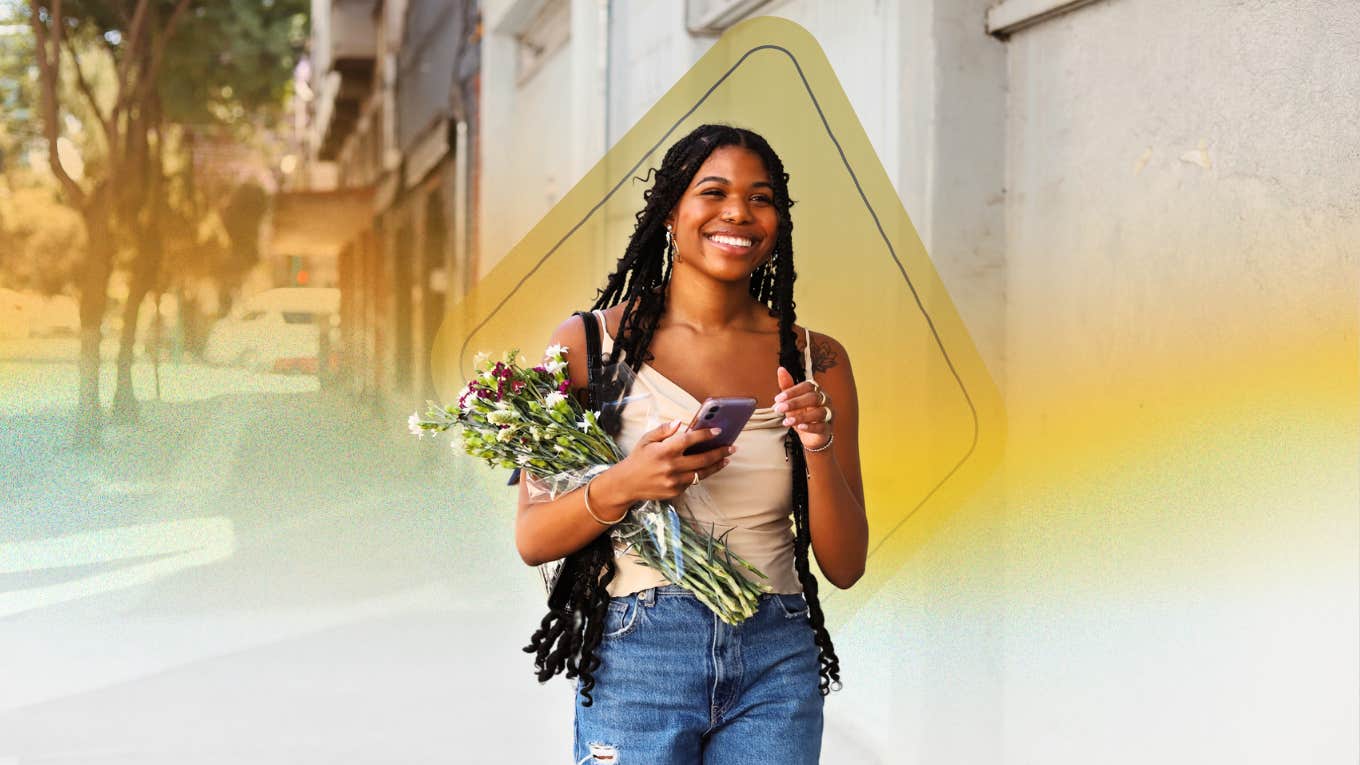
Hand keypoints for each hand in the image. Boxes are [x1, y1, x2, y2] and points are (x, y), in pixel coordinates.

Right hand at [614, 419, 735, 500]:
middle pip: (703, 459)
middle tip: (732, 447)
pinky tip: (707, 468)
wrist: (626, 484)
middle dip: (720, 452)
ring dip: (716, 465)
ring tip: (726, 459)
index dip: (705, 434)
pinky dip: (700, 474)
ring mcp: (674, 481)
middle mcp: (671, 466)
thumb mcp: (646, 440)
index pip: (690, 440)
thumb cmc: (638, 458)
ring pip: (702, 473)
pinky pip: (692, 482)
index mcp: (664, 450)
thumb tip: (680, 422)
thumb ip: (664, 430)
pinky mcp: (675, 491)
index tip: (718, 431)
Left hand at [774, 366, 831, 450]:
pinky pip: (822, 426)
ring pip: (819, 412)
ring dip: (801, 417)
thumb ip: (787, 386)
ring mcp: (828, 414)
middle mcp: (825, 400)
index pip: (807, 386)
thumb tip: (780, 369)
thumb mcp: (791, 400)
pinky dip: (811, 427)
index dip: (792, 391)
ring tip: (786, 421)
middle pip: (813, 398)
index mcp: (816, 390)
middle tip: (778, 409)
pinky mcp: (828, 428)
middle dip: (794, 403)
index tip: (777, 398)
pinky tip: (800, 428)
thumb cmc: (801, 413)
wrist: (810, 435)